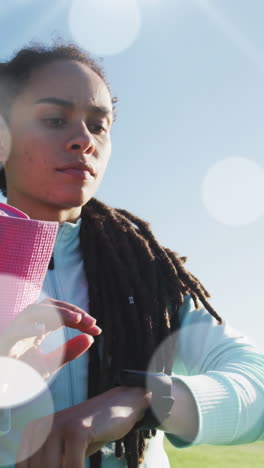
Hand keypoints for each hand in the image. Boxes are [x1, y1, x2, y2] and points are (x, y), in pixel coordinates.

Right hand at [0, 298, 100, 377]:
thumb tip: (90, 339)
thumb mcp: (50, 364)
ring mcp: (14, 332)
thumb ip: (69, 352)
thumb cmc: (21, 374)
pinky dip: (27, 328)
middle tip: (91, 322)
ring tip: (76, 319)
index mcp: (37, 327)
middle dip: (71, 310)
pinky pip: (14, 331)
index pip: (60, 313)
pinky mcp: (4, 344)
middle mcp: (26, 325)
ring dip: (56, 312)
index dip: (80, 317)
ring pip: (33, 311)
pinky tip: (42, 330)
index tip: (97, 329)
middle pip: (49, 305)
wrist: (2, 390)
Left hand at [16, 386, 150, 467]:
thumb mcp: (64, 449)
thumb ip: (49, 462)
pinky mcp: (77, 430)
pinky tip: (87, 466)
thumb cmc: (92, 432)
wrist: (121, 404)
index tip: (63, 466)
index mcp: (34, 431)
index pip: (25, 466)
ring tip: (79, 465)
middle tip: (74, 466)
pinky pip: (72, 467)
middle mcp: (41, 427)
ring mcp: (59, 427)